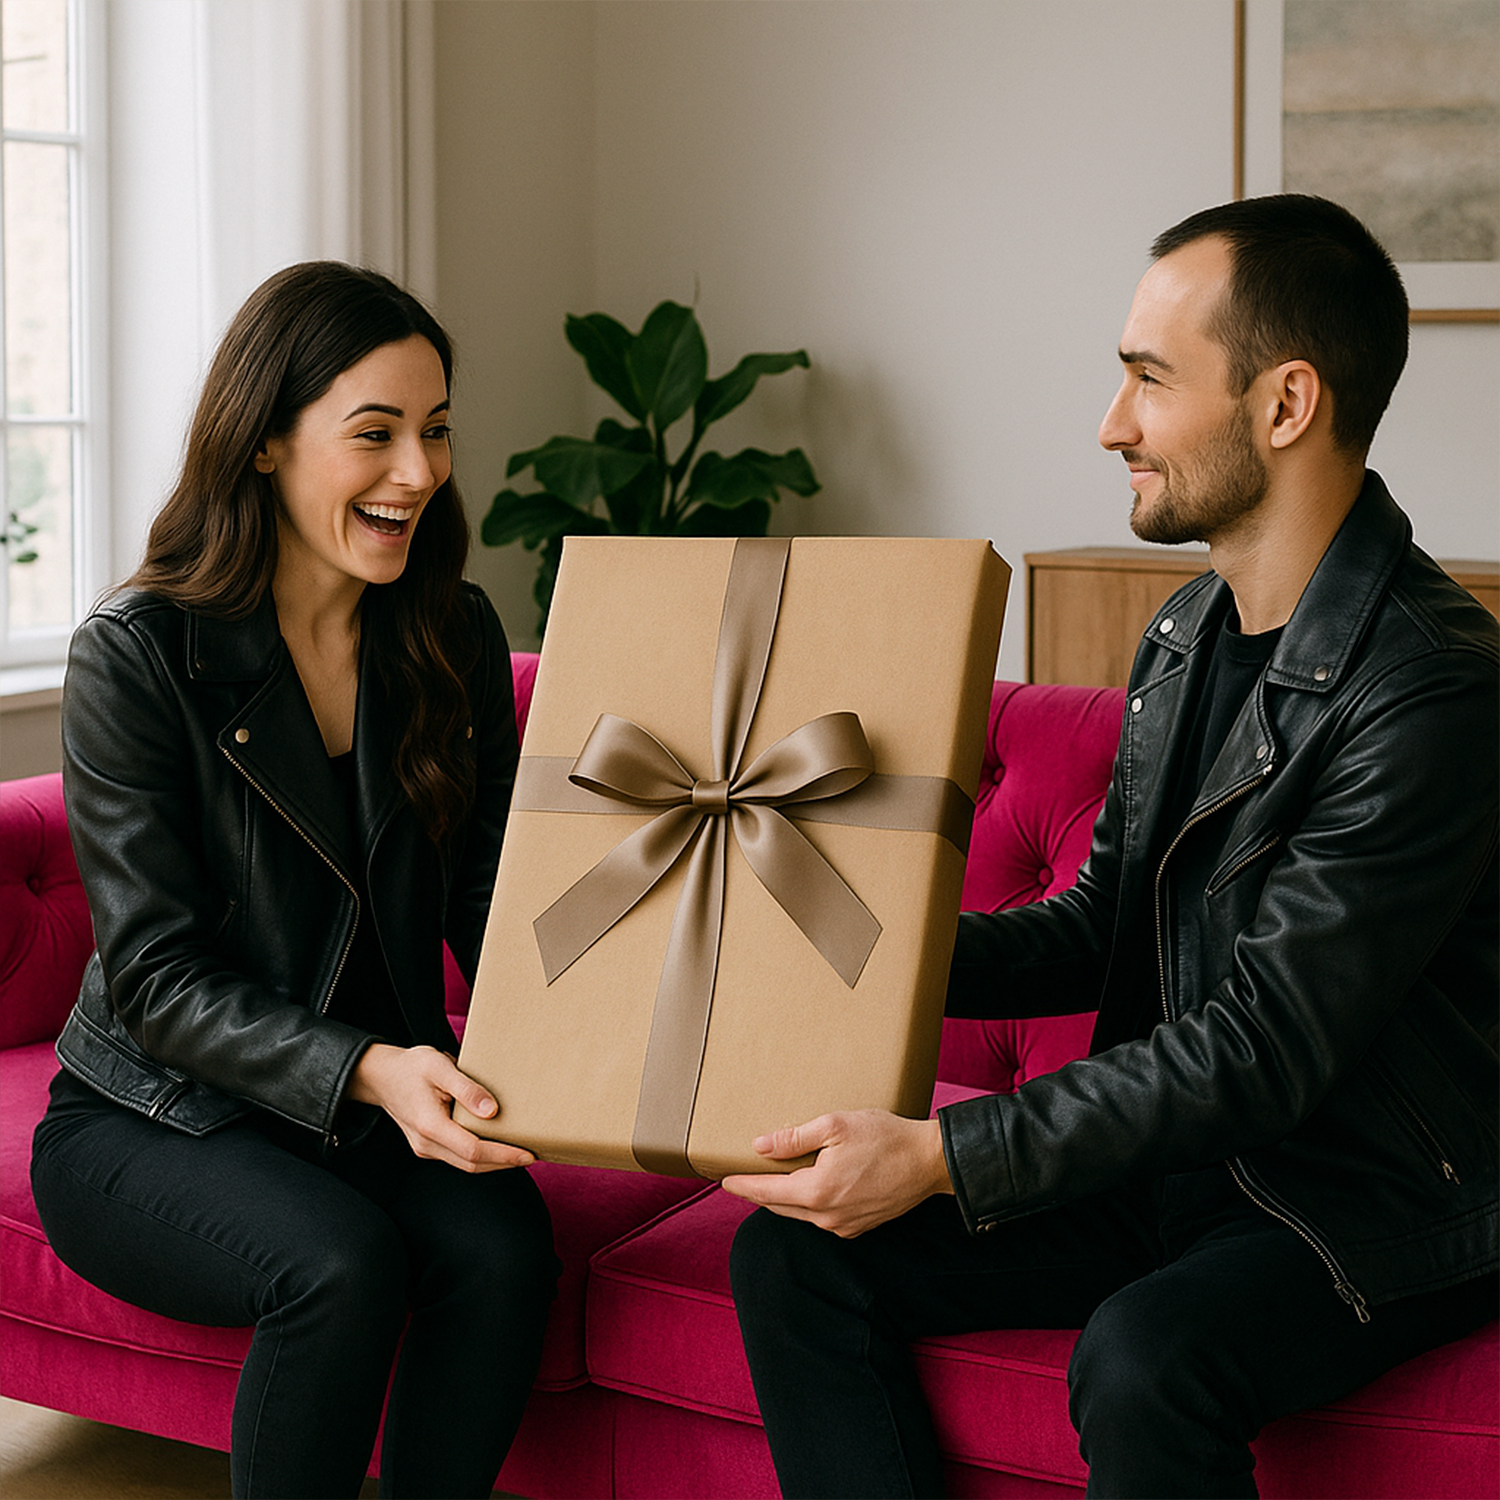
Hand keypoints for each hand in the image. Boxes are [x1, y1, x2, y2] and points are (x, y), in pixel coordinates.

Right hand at [346, 1043, 534, 1172]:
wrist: (382, 1076)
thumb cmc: (412, 1067)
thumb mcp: (440, 1067)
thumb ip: (466, 1089)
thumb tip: (493, 1111)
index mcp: (430, 1125)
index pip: (473, 1150)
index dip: (503, 1155)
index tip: (528, 1153)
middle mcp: (426, 1143)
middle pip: (472, 1164)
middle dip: (504, 1163)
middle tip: (533, 1154)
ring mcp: (425, 1148)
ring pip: (465, 1164)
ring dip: (494, 1162)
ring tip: (521, 1153)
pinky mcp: (427, 1146)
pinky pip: (458, 1157)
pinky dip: (480, 1155)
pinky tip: (497, 1146)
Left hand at [720, 1109, 952, 1237]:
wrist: (929, 1162)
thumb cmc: (885, 1138)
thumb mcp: (835, 1126)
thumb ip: (794, 1138)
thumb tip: (760, 1146)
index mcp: (816, 1192)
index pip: (765, 1191)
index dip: (741, 1185)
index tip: (722, 1180)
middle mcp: (826, 1217)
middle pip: (779, 1206)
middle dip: (758, 1192)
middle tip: (741, 1178)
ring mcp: (843, 1225)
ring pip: (800, 1214)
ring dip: (782, 1198)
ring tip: (770, 1180)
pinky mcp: (858, 1226)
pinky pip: (821, 1217)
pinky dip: (807, 1204)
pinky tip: (807, 1187)